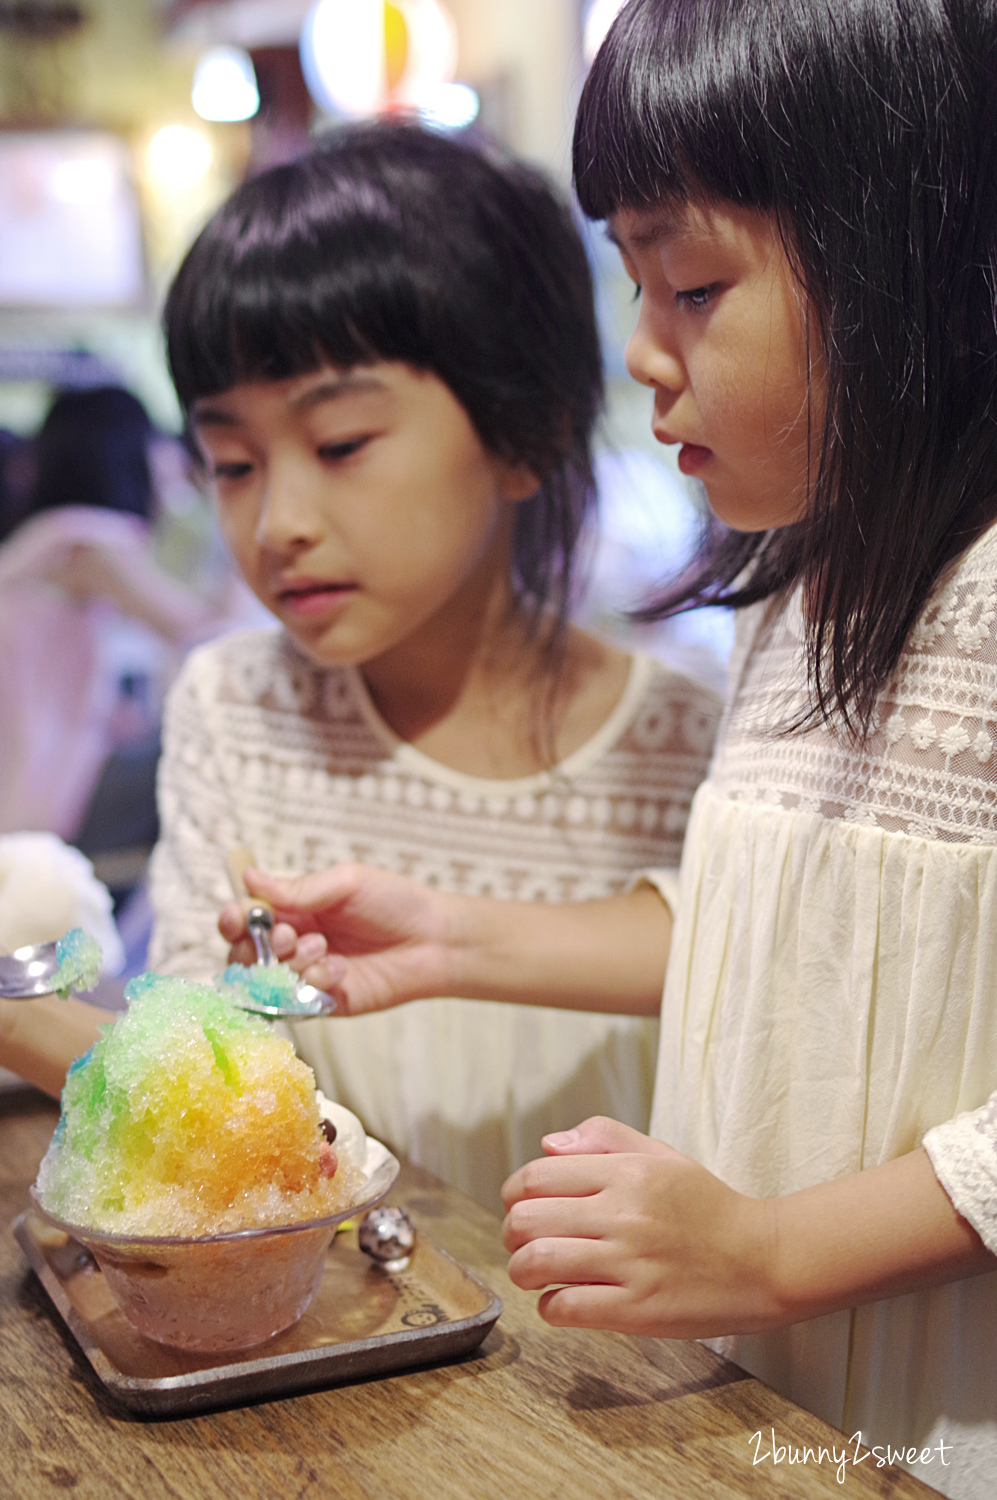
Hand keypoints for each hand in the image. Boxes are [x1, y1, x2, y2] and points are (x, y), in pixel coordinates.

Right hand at [217, 864, 457, 1015]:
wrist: (434, 940)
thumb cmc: (394, 902)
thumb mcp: (345, 883)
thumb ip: (297, 888)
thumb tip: (248, 878)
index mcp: (295, 909)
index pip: (246, 917)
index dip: (234, 919)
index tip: (238, 917)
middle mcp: (294, 944)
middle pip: (244, 954)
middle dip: (257, 946)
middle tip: (290, 935)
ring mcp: (305, 976)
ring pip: (264, 981)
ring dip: (288, 963)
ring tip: (323, 948)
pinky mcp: (321, 1004)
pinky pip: (294, 1003)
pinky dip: (310, 984)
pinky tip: (339, 971)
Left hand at [501, 1116, 777, 1337]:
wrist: (764, 1259)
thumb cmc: (710, 1207)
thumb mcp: (663, 1155)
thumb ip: (605, 1138)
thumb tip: (548, 1145)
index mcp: (627, 1172)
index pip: (536, 1176)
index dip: (513, 1194)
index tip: (519, 1207)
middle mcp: (624, 1213)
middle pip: (527, 1220)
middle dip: (511, 1234)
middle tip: (521, 1243)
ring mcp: (630, 1262)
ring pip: (538, 1263)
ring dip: (522, 1271)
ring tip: (532, 1274)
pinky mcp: (638, 1309)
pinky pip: (566, 1307)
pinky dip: (550, 1307)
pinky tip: (561, 1301)